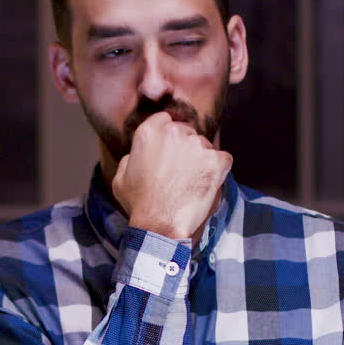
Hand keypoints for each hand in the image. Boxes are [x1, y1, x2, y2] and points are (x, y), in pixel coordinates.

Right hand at [112, 112, 232, 239]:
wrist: (160, 224)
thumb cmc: (139, 203)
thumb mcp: (121, 177)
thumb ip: (131, 157)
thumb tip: (138, 154)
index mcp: (150, 132)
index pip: (165, 120)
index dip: (167, 136)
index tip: (169, 150)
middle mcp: (174, 132)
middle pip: (186, 132)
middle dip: (185, 148)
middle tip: (180, 171)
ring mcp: (198, 145)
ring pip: (204, 145)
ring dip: (201, 159)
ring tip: (191, 182)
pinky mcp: (216, 160)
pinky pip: (223, 159)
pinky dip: (218, 170)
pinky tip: (206, 184)